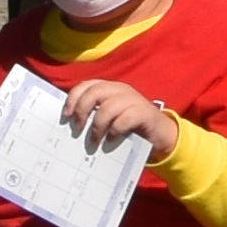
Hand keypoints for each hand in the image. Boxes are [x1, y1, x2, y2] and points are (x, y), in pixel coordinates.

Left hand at [51, 70, 178, 151]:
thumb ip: (94, 117)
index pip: (86, 85)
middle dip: (82, 110)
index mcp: (109, 88)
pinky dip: (114, 131)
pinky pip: (124, 119)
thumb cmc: (130, 127)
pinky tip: (110, 140)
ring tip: (94, 141)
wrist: (160, 134)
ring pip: (108, 107)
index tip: (66, 116)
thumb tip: (69, 125)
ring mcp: (134, 100)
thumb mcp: (109, 119)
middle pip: (94, 92)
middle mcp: (120, 90)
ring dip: (97, 127)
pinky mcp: (144, 113)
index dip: (73, 98)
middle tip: (77, 129)